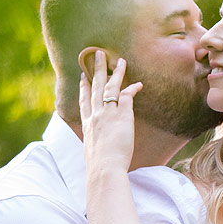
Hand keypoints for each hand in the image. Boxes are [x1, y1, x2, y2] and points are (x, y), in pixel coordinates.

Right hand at [78, 51, 141, 172]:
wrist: (104, 169)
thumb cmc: (100, 167)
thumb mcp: (94, 151)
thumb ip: (97, 143)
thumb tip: (101, 146)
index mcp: (87, 125)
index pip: (84, 102)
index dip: (83, 87)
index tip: (83, 76)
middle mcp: (95, 116)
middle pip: (94, 88)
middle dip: (96, 69)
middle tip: (97, 54)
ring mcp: (107, 114)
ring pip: (110, 87)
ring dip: (115, 72)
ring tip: (119, 60)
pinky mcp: (122, 116)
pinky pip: (127, 97)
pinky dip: (133, 89)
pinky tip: (139, 84)